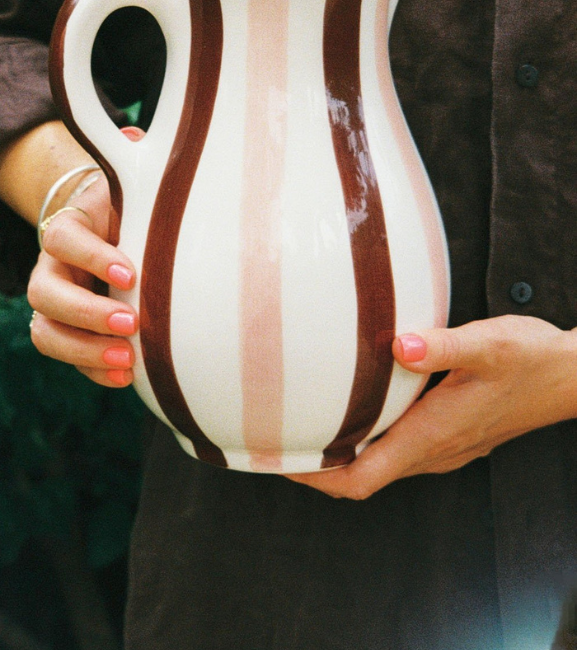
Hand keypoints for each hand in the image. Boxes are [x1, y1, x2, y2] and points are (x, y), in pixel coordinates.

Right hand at [27, 129, 142, 387]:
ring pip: (45, 330)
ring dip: (83, 350)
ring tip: (126, 360)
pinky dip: (91, 371)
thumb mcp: (131, 183)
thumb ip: (132, 159)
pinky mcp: (68, 330)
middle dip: (85, 312)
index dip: (91, 256)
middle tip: (130, 321)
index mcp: (68, 226)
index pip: (64, 239)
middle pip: (43, 292)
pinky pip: (66, 355)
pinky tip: (126, 376)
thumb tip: (132, 132)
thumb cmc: (130, 206)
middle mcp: (51, 266)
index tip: (130, 270)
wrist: (111, 231)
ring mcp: (55, 301)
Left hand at [287, 314, 576, 498]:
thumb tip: (399, 345)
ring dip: (339, 454)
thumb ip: (443, 345)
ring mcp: (444, 446)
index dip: (316, 477)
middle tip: (274, 439)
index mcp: (432, 435)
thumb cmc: (532, 358)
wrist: (572, 376)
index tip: (279, 460)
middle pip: (361, 478)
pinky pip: (396, 448)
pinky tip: (353, 407)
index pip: (362, 479)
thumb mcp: (490, 343)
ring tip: (302, 424)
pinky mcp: (452, 433)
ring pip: (379, 464)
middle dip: (315, 467)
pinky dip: (366, 439)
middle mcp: (434, 450)